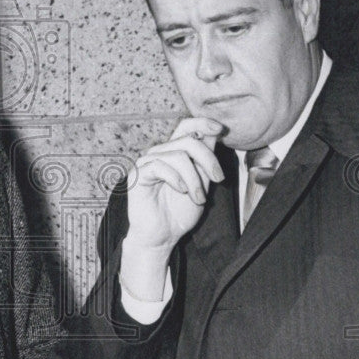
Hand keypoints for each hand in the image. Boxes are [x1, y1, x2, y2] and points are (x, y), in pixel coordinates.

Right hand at [124, 117, 225, 251]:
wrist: (163, 236)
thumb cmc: (180, 212)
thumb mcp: (201, 182)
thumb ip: (205, 159)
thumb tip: (214, 132)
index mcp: (174, 152)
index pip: (186, 126)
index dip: (203, 122)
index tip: (220, 129)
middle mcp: (160, 153)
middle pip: (188, 140)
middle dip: (209, 160)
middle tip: (219, 180)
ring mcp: (147, 162)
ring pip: (178, 155)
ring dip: (195, 179)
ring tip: (199, 199)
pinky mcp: (138, 175)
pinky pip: (160, 166)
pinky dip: (176, 179)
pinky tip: (181, 192)